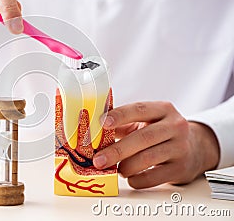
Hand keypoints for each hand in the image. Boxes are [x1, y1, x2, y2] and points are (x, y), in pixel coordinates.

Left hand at [93, 101, 219, 188]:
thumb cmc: (159, 132)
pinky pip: (155, 177)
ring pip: (148, 158)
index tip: (101, 123)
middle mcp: (175, 126)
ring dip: (126, 166)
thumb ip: (122, 124)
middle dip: (117, 150)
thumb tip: (93, 133)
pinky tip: (129, 178)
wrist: (194, 148)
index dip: (119, 115)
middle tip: (98, 160)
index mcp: (163, 109)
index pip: (139, 109)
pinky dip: (137, 179)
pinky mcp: (181, 168)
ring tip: (115, 169)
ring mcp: (180, 147)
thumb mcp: (145, 121)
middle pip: (143, 138)